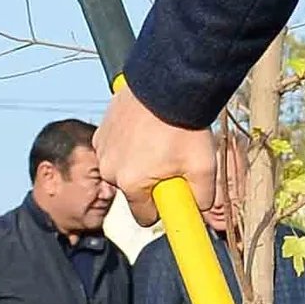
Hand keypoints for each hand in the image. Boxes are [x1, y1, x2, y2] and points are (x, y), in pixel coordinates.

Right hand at [94, 81, 228, 225]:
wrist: (167, 86)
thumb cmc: (184, 126)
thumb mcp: (204, 168)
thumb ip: (202, 198)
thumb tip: (199, 210)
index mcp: (131, 183)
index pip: (144, 217)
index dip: (162, 209)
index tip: (173, 198)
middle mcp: (110, 169)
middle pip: (133, 191)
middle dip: (151, 184)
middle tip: (171, 162)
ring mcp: (103, 148)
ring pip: (123, 169)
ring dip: (139, 163)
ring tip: (160, 143)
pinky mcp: (101, 131)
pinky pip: (116, 149)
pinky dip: (129, 145)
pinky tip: (147, 132)